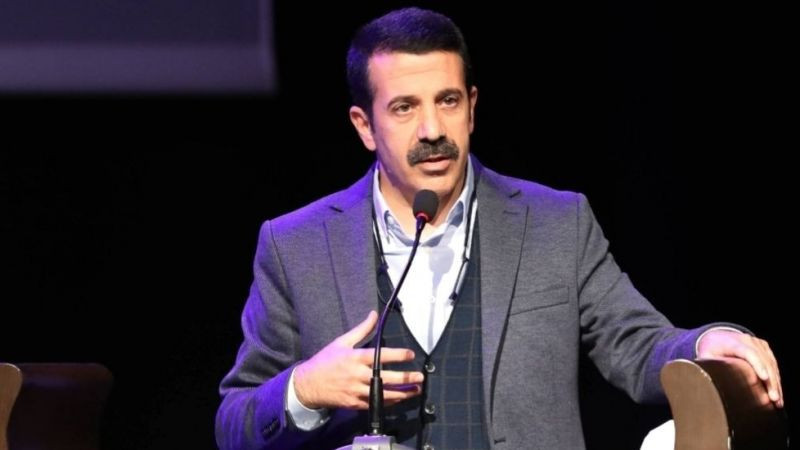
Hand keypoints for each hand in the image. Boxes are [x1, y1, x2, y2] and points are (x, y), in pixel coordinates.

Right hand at [293, 310, 423, 409]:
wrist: (308, 385)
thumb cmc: (326, 361)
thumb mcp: (342, 342)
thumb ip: (361, 329)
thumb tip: (374, 314)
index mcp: (356, 358)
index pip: (381, 356)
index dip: (398, 355)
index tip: (410, 355)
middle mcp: (357, 375)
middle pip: (386, 377)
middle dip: (405, 378)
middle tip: (420, 377)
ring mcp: (356, 391)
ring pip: (383, 394)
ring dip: (402, 393)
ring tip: (416, 390)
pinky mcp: (354, 403)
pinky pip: (375, 404)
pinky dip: (389, 402)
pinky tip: (400, 399)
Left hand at [697, 330, 782, 407]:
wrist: (716, 337)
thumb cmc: (710, 349)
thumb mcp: (705, 357)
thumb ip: (707, 367)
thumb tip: (703, 384)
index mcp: (732, 342)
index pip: (748, 352)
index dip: (757, 364)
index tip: (764, 378)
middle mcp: (748, 340)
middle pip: (764, 360)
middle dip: (770, 380)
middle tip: (773, 398)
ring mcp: (758, 344)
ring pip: (771, 364)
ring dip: (776, 383)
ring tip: (777, 401)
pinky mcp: (764, 349)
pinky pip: (773, 364)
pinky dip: (776, 378)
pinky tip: (777, 392)